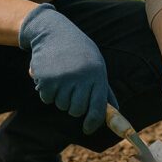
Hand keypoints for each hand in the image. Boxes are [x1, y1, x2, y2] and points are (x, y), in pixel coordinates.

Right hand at [19, 3, 117, 134]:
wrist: (54, 32)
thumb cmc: (79, 52)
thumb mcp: (96, 65)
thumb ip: (104, 89)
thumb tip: (115, 111)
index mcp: (98, 75)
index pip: (98, 108)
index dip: (93, 123)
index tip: (87, 129)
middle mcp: (82, 78)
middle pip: (76, 111)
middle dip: (72, 106)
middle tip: (70, 90)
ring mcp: (64, 79)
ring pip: (61, 105)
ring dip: (59, 96)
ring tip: (61, 77)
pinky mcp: (47, 79)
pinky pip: (47, 98)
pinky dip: (47, 92)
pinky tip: (50, 75)